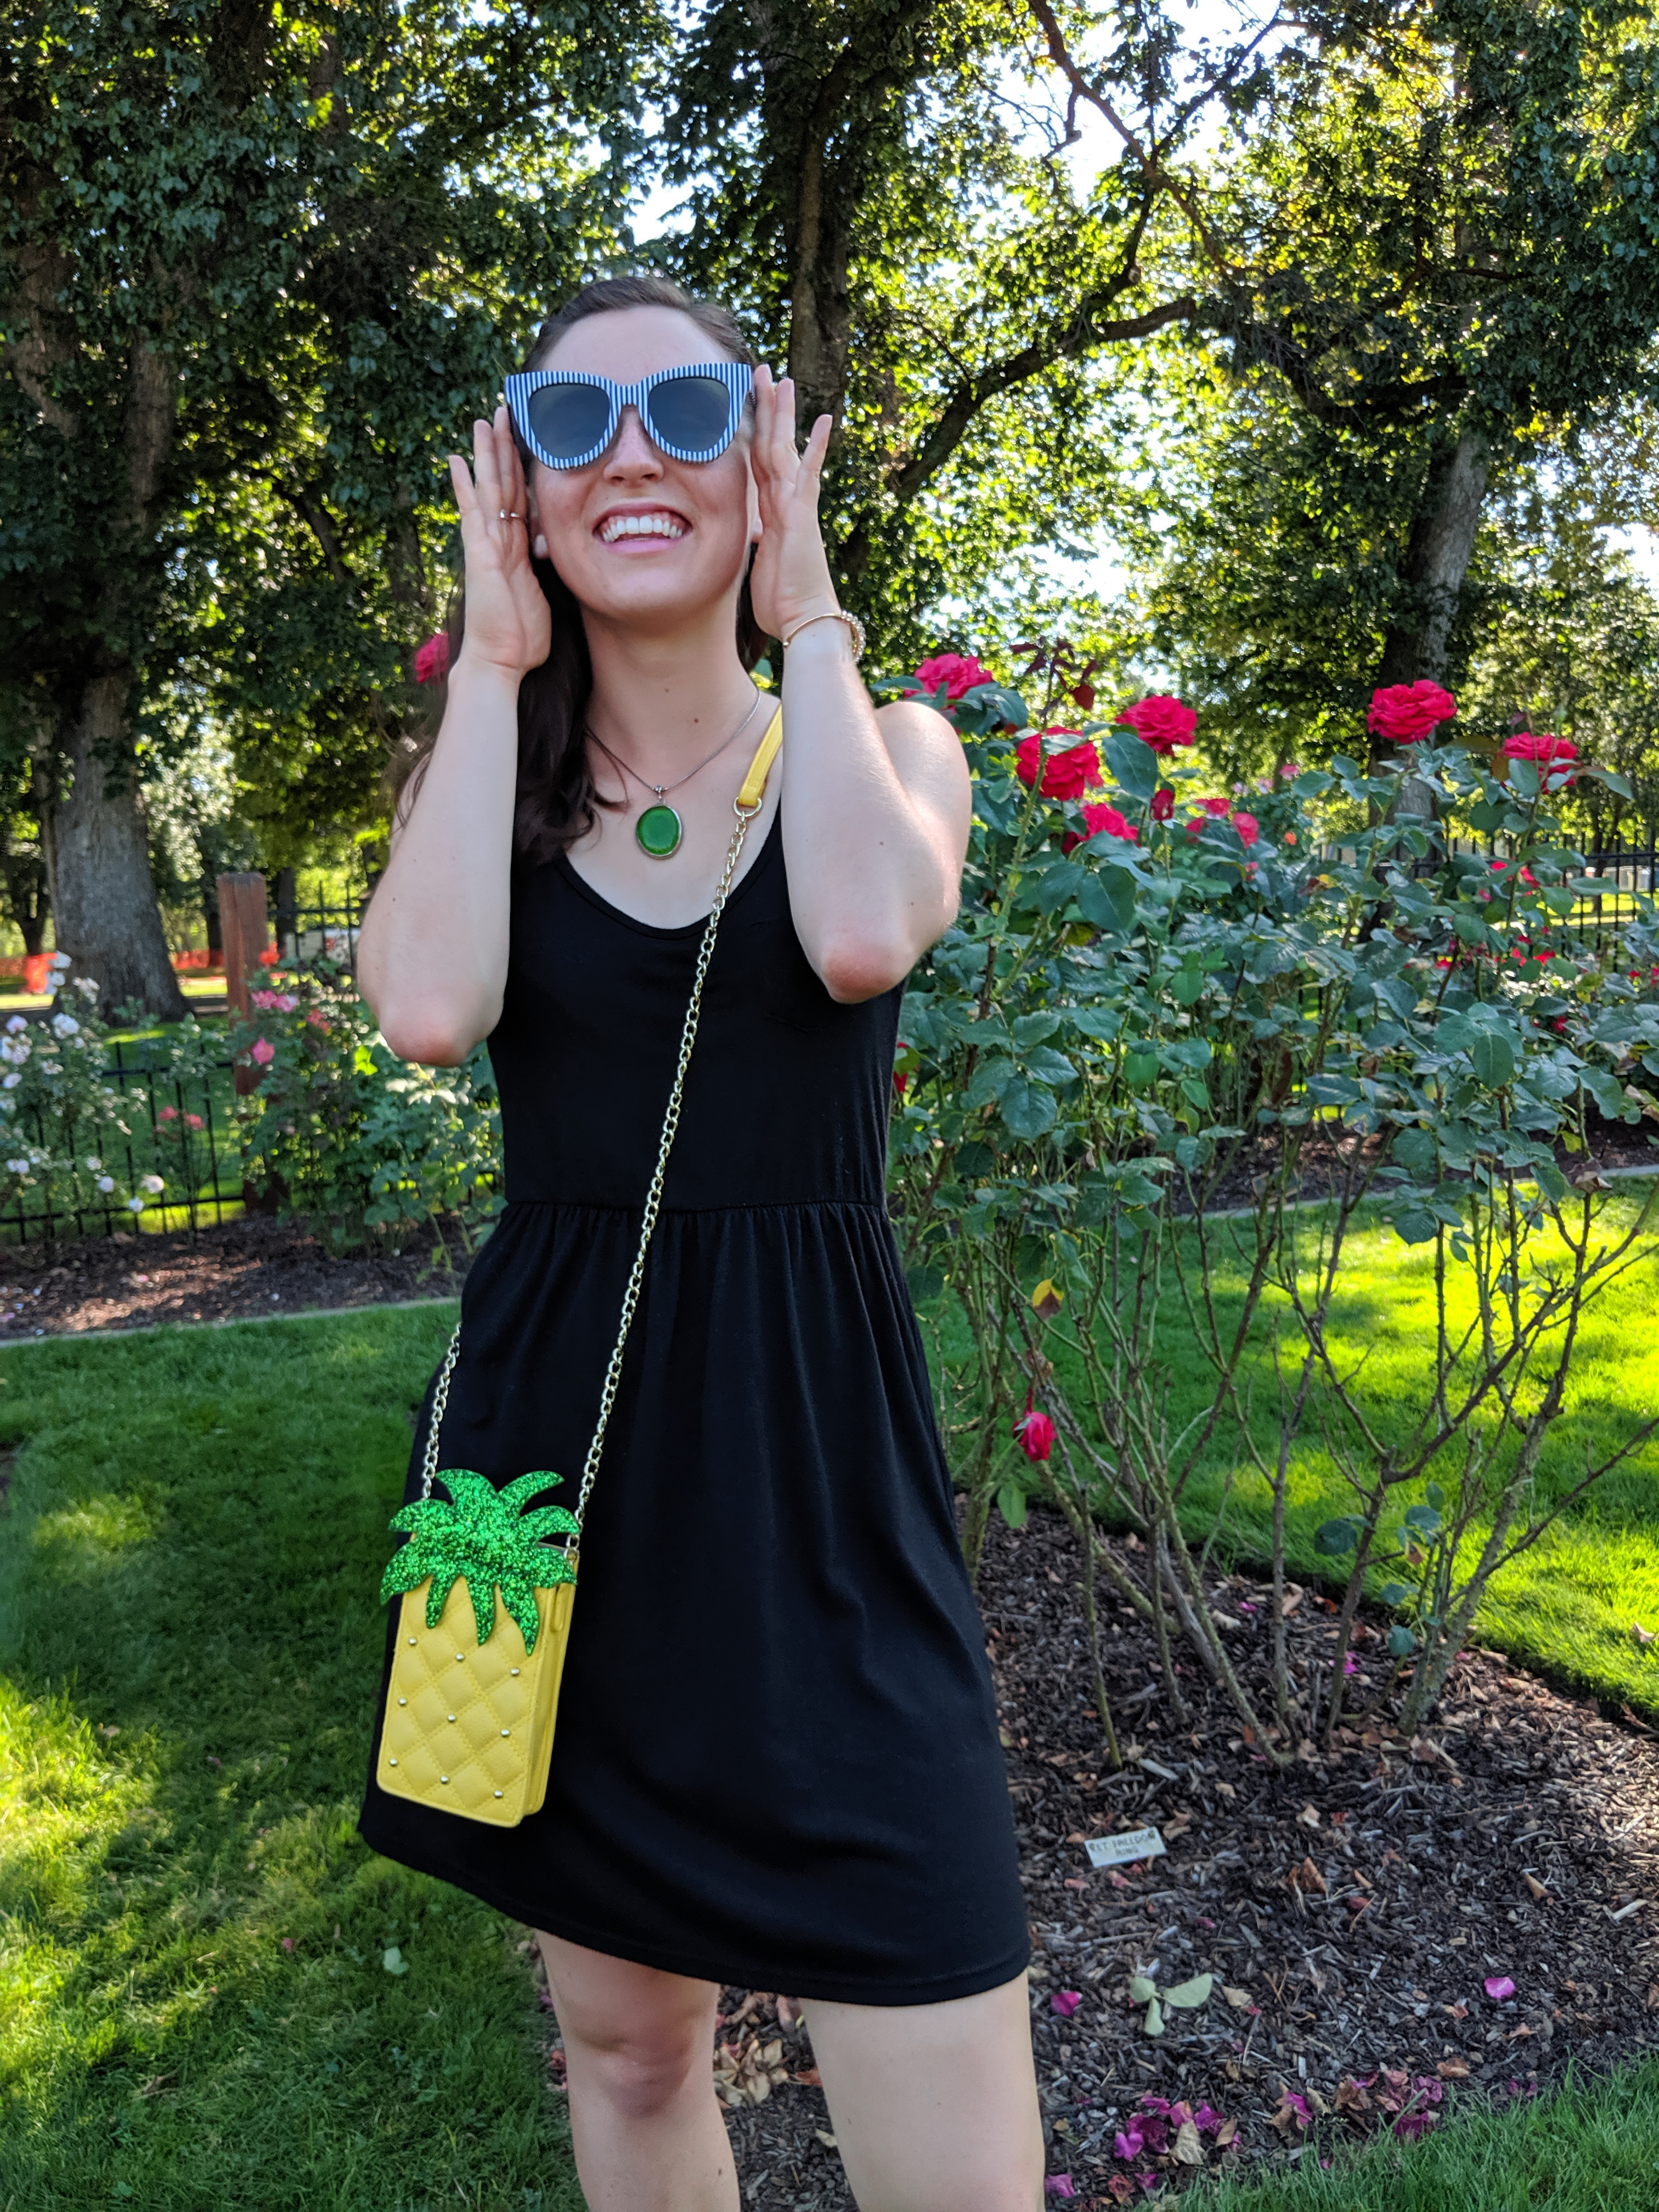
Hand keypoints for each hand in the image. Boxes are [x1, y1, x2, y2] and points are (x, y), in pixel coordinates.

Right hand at [448, 406, 550, 680]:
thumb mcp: (546, 596)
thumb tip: (563, 559)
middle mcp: (499, 541)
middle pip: (502, 483)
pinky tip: (457, 460)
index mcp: (517, 548)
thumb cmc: (522, 637)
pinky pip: (473, 514)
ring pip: (488, 489)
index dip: (523, 466)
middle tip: (504, 410)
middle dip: (504, 447)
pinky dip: (465, 487)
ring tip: (484, 420)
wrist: (502, 662)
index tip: (527, 437)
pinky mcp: (480, 556)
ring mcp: (487, 546)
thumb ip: (550, 573)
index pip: (521, 497)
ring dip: (486, 454)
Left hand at [747, 365, 838, 641]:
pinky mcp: (802, 516)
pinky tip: (824, 420)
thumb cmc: (783, 602)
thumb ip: (757, 543)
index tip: (746, 406)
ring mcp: (796, 506)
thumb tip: (754, 535)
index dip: (752, 433)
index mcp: (772, 512)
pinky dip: (815, 448)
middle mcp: (785, 503)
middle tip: (763, 373)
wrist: (805, 623)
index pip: (759, 463)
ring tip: (780, 379)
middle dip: (767, 409)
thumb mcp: (759, 565)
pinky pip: (807, 475)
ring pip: (784, 449)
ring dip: (781, 414)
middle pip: (772, 445)